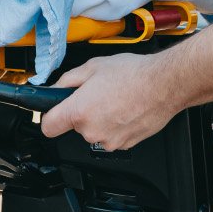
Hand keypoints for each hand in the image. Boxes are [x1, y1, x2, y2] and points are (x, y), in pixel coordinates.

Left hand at [39, 53, 176, 151]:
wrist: (164, 84)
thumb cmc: (133, 74)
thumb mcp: (92, 67)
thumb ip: (67, 80)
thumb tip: (55, 88)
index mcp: (79, 111)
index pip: (48, 126)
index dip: (48, 116)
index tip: (53, 110)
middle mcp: (92, 131)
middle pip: (74, 126)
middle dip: (81, 111)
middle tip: (96, 93)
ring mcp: (110, 140)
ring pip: (94, 131)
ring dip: (100, 118)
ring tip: (114, 99)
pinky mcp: (125, 144)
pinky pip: (111, 135)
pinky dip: (115, 125)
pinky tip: (125, 108)